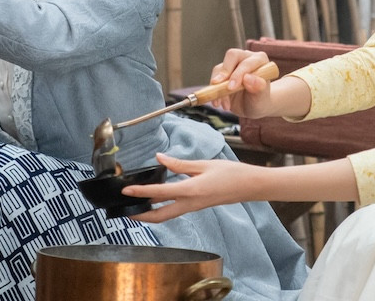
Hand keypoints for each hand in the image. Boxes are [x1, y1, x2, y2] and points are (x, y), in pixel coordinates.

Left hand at [123, 153, 261, 222]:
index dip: (140, 192)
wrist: (249, 186)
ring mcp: (193, 207)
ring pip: (166, 216)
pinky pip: (175, 210)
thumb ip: (180, 164)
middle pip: (159, 216)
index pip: (159, 193)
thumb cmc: (231, 173)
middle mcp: (190, 203)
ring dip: (150, 214)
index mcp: (191, 190)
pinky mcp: (197, 206)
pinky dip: (162, 208)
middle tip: (125, 210)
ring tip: (136, 206)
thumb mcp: (204, 164)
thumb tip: (160, 158)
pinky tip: (157, 200)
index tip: (125, 190)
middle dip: (140, 216)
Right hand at [208, 48, 275, 117]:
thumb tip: (248, 78)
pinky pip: (214, 78)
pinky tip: (218, 102)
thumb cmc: (260, 101)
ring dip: (217, 87)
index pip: (247, 62)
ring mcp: (233, 63)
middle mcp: (246, 57)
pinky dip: (214, 91)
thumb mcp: (261, 98)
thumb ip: (258, 88)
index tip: (231, 88)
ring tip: (223, 104)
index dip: (238, 74)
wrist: (251, 108)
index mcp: (260, 59)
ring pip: (219, 68)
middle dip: (224, 72)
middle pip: (232, 55)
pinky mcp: (222, 71)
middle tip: (218, 86)